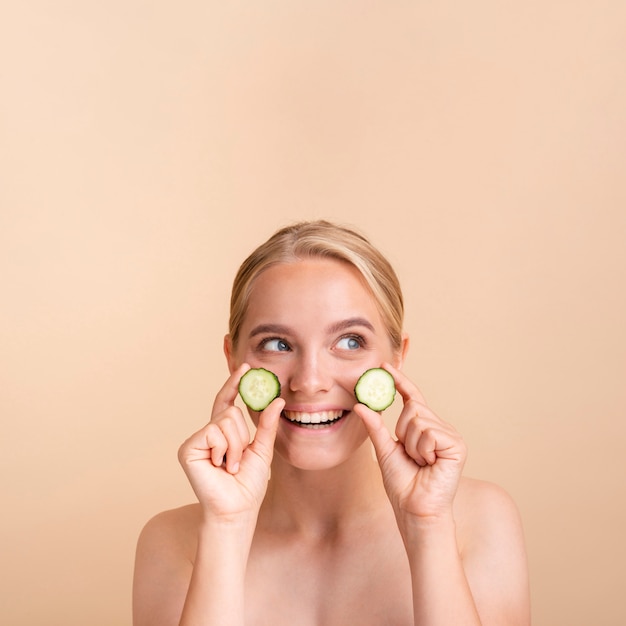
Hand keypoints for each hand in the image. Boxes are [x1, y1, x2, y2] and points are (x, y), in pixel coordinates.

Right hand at [178, 363, 284, 520]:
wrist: (237, 509)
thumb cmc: (248, 484)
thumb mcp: (262, 449)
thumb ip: (267, 424)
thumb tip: (277, 400)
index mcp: (223, 433)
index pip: (227, 403)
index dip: (234, 384)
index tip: (245, 367)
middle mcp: (208, 433)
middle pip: (231, 412)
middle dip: (242, 437)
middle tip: (237, 461)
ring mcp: (197, 440)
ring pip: (225, 420)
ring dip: (235, 446)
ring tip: (229, 466)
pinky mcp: (188, 448)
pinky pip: (214, 432)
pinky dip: (224, 449)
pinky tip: (219, 466)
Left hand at [354, 362, 465, 521]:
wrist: (415, 509)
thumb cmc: (402, 484)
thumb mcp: (384, 450)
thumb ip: (375, 426)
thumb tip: (360, 405)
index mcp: (423, 428)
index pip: (411, 398)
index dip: (399, 381)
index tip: (385, 366)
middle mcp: (439, 428)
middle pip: (413, 407)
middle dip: (402, 431)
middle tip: (409, 455)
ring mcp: (450, 435)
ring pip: (419, 419)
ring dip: (411, 444)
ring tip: (420, 462)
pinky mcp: (457, 444)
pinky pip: (429, 432)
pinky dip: (422, 450)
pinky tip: (429, 464)